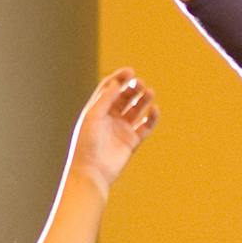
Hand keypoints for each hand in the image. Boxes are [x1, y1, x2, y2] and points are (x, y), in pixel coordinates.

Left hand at [65, 67, 158, 191]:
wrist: (92, 171)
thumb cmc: (87, 144)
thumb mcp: (93, 116)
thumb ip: (105, 99)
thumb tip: (117, 83)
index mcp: (98, 109)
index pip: (110, 89)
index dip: (120, 78)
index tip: (130, 71)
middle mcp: (110, 118)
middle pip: (125, 97)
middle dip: (133, 88)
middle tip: (140, 83)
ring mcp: (122, 129)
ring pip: (137, 109)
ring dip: (144, 99)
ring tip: (149, 92)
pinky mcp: (133, 140)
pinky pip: (146, 125)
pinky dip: (152, 117)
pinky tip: (154, 109)